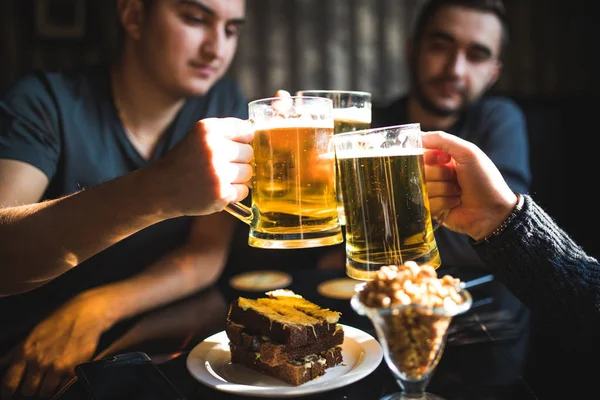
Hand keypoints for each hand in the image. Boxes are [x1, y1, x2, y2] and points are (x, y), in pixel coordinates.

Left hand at [0, 292, 116, 398]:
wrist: (87, 315)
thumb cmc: (60, 319)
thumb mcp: (35, 331)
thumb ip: (18, 350)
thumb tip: (3, 362)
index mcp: (26, 352)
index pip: (9, 382)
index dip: (8, 391)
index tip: (11, 393)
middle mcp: (39, 362)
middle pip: (28, 390)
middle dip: (32, 386)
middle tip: (38, 379)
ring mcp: (57, 367)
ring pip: (46, 392)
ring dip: (48, 386)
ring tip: (52, 376)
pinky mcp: (73, 370)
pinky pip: (63, 387)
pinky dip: (62, 383)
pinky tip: (65, 372)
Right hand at [150, 117, 253, 216]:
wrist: (161, 188)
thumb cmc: (185, 161)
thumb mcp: (199, 137)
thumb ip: (226, 133)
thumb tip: (259, 134)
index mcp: (207, 129)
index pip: (245, 129)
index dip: (243, 139)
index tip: (236, 144)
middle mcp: (212, 148)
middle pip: (249, 152)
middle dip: (240, 159)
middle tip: (222, 165)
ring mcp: (217, 173)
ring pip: (249, 172)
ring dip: (238, 177)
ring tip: (218, 177)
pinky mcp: (221, 194)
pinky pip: (244, 190)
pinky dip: (234, 192)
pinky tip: (217, 189)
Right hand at [422, 131, 517, 240]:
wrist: (494, 211)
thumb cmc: (484, 179)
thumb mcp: (468, 152)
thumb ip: (442, 139)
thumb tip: (417, 136)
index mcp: (442, 159)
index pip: (420, 152)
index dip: (430, 156)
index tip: (445, 159)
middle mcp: (435, 174)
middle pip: (419, 170)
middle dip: (440, 174)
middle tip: (456, 178)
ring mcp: (433, 192)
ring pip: (422, 187)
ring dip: (444, 189)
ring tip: (458, 192)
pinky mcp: (431, 208)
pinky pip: (426, 202)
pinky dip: (443, 202)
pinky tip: (455, 203)